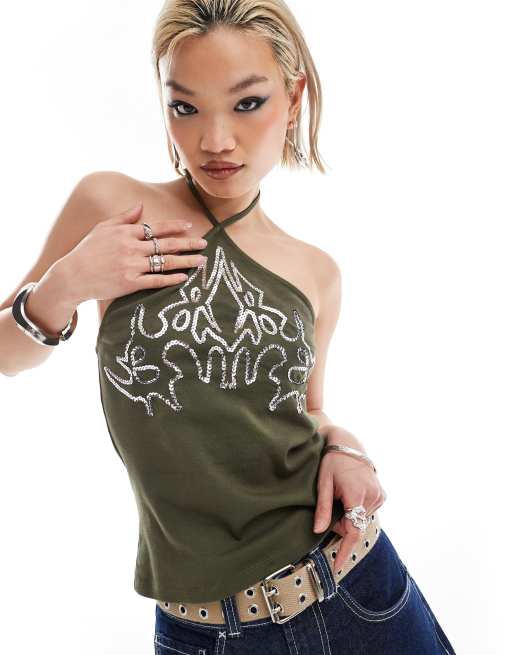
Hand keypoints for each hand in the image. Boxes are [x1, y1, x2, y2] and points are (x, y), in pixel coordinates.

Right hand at [54, 202, 208, 305]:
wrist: (73, 276)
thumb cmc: (87, 251)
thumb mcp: (103, 228)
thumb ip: (124, 217)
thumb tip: (140, 204)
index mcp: (126, 232)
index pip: (156, 228)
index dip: (174, 227)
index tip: (189, 227)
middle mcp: (132, 247)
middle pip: (166, 245)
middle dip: (188, 244)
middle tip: (204, 244)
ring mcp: (132, 266)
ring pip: (165, 262)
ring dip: (186, 261)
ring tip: (201, 261)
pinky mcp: (131, 283)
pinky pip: (156, 280)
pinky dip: (171, 278)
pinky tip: (184, 277)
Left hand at [313, 436, 386, 573]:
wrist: (347, 443)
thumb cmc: (331, 461)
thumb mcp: (323, 483)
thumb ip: (323, 508)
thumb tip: (318, 531)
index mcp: (357, 494)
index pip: (353, 531)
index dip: (344, 551)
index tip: (337, 568)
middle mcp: (373, 496)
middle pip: (354, 526)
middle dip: (341, 524)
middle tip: (331, 503)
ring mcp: (379, 496)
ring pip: (360, 520)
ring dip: (349, 516)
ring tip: (340, 495)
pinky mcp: (381, 495)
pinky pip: (366, 512)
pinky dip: (356, 510)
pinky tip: (350, 494)